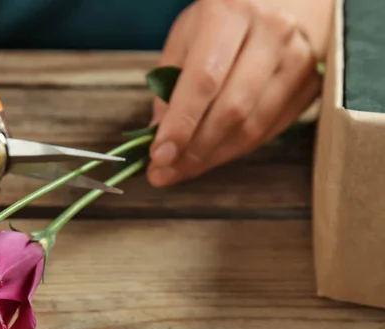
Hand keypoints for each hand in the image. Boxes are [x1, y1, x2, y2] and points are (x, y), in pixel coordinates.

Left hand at [147, 0, 327, 186]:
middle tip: (164, 172)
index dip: (181, 124)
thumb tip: (157, 133)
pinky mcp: (310, 84)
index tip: (159, 155)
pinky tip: (210, 157)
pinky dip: (235, 150)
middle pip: (231, 109)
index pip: (204, 80)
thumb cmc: (226, 16)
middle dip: (193, 150)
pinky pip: (268, 130)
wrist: (289, 0)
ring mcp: (297, 60)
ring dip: (212, 157)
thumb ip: (169, 81)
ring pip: (252, 126)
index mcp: (230, 13)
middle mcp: (270, 34)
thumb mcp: (187, 34)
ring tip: (181, 171)